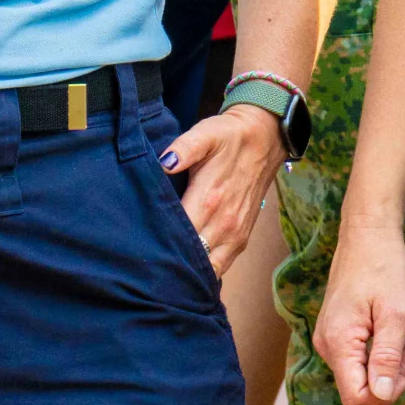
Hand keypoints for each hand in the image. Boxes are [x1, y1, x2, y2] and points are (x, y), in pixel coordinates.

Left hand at [158, 101, 287, 274]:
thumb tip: (164, 162)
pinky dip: (206, 269)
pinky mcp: (242, 238)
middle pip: (192, 256)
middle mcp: (224, 223)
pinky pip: (223, 265)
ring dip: (189, 269)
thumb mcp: (205, 134)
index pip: (179, 233)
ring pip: (209, 267)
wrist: (264, 140)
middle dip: (170, 260)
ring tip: (164, 269)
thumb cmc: (228, 138)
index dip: (158, 241)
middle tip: (144, 263)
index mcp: (209, 200)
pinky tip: (188, 267)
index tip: (139, 244)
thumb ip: (183, 148)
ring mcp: (235, 234)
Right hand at [312, 213, 404, 404]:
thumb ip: (386, 357)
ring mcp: (328, 338)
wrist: (367, 237)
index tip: (404, 366)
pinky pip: (354, 360)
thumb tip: (380, 395)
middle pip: (357, 389)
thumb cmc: (384, 269)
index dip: (385, 394)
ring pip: (357, 376)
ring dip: (384, 367)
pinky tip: (389, 335)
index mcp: (338, 342)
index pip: (356, 397)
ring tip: (402, 340)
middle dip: (388, 380)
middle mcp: (326, 344)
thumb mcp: (395, 314)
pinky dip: (376, 356)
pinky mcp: (334, 332)